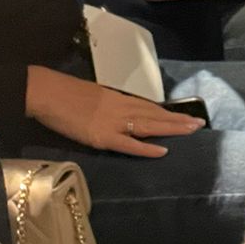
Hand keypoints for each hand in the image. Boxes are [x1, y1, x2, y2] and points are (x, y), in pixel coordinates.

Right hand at [24, 65, 202, 157]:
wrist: (45, 92)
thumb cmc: (63, 93)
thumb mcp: (92, 95)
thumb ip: (108, 104)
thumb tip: (120, 113)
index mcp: (116, 98)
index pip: (147, 106)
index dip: (167, 112)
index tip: (183, 115)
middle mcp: (119, 107)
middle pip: (154, 114)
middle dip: (177, 120)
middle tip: (199, 123)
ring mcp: (112, 122)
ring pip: (148, 126)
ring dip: (172, 129)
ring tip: (191, 131)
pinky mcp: (102, 137)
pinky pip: (129, 144)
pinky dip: (146, 148)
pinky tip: (163, 151)